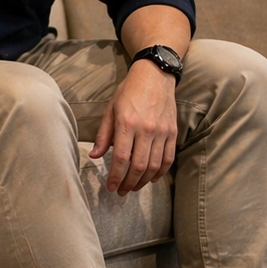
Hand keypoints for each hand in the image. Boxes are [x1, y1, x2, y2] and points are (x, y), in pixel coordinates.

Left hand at [89, 60, 178, 195]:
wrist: (155, 76)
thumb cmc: (128, 92)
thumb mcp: (110, 109)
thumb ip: (103, 135)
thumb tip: (94, 156)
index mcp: (127, 123)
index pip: (120, 158)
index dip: (115, 176)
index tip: (110, 187)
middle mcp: (146, 129)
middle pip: (138, 166)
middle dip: (128, 183)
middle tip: (121, 191)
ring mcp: (162, 132)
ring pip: (154, 165)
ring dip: (143, 181)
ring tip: (134, 187)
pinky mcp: (173, 132)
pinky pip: (168, 158)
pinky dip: (160, 172)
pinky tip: (152, 178)